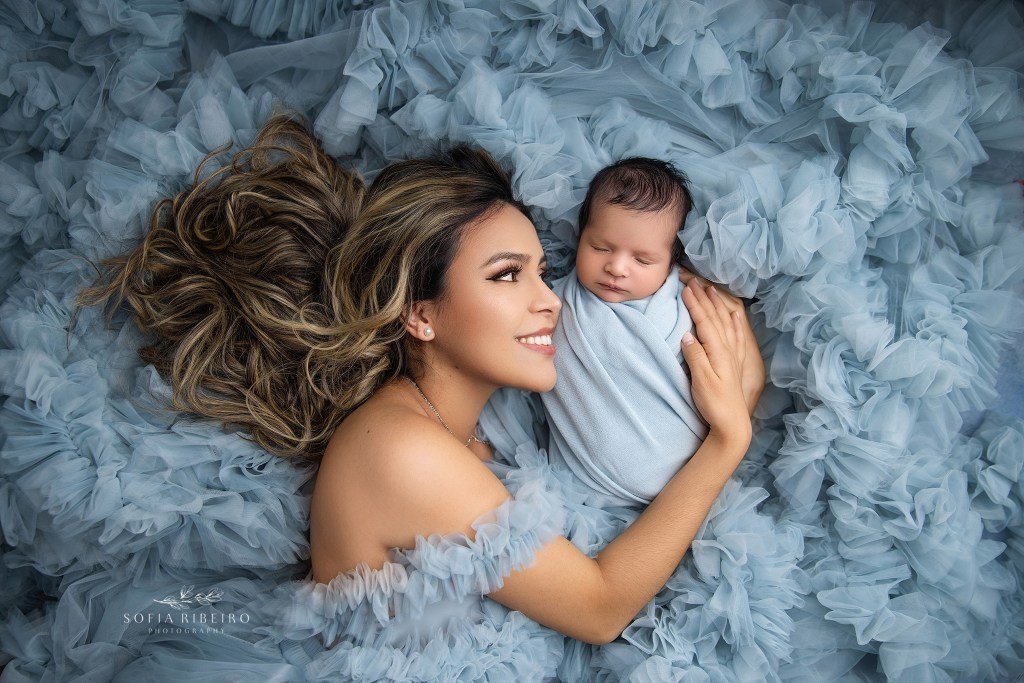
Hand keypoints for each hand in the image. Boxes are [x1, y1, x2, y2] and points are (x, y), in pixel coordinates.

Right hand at [679, 269, 763, 415]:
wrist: (732, 424)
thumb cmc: (714, 404)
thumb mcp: (700, 381)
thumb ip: (695, 356)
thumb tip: (687, 334)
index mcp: (718, 351)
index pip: (705, 321)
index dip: (695, 303)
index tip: (684, 287)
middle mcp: (727, 349)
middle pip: (715, 317)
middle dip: (704, 297)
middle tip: (693, 281)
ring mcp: (733, 356)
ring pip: (726, 323)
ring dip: (718, 304)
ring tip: (711, 289)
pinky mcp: (736, 363)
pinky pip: (736, 335)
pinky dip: (734, 322)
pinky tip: (733, 314)